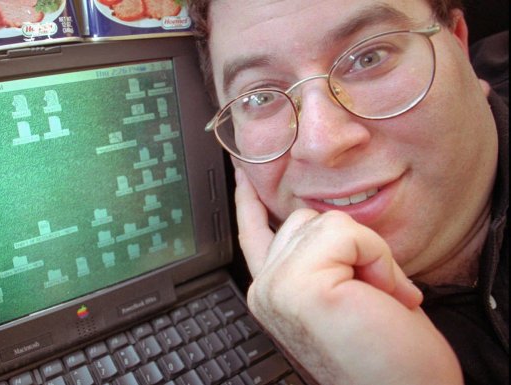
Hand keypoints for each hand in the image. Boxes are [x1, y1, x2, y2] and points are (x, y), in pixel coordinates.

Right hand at [234, 167, 462, 384]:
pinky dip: (376, 259)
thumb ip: (321, 258)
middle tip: (373, 295)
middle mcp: (265, 290)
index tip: (240, 172)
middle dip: (352, 245)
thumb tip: (325, 222)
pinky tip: (379, 296)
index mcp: (273, 293)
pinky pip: (344, 232)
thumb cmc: (389, 360)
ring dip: (368, 255)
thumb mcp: (346, 294)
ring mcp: (275, 287)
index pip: (252, 233)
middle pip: (302, 218)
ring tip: (376, 300)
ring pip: (325, 222)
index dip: (246, 200)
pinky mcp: (297, 286)